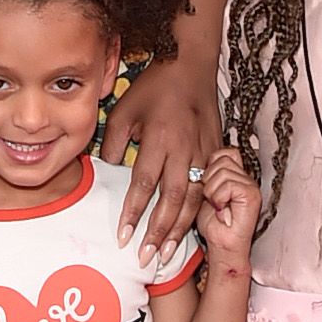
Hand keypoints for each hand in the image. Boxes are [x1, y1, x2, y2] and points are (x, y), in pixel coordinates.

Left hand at [110, 53, 220, 259]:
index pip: (145, 184)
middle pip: (174, 199)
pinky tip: (189, 229)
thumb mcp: (124, 109)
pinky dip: (198, 213)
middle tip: (146, 258)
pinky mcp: (216, 152)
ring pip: (195, 199)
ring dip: (180, 229)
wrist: (191, 64)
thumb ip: (114, 144)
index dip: (133, 213)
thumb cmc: (153, 87)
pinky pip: (208, 189)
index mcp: (161, 137)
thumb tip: (105, 174)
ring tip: (166, 253)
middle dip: (159, 232)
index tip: (123, 237)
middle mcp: (186, 148)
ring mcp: (205, 152)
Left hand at [192, 148, 260, 278]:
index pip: (221, 152)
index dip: (208, 167)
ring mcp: (250, 184)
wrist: (222, 246)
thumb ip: (204, 174)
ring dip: (213, 191)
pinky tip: (222, 209)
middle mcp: (245, 176)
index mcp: (235, 173)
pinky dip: (219, 198)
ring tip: (218, 205)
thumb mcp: (202, 192)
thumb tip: (194, 162)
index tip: (206, 187)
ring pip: (222, 171)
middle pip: (221, 158)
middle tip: (213, 199)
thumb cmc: (212, 224)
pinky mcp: (251, 194)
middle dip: (209, 180)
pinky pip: (228, 184)